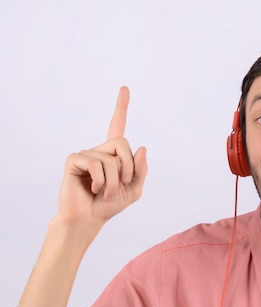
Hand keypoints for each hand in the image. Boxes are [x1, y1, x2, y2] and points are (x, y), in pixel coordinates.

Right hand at [56, 86, 147, 226]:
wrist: (89, 218)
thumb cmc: (109, 204)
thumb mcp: (135, 189)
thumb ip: (141, 170)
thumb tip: (141, 147)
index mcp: (113, 154)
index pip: (118, 126)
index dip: (121, 107)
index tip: (125, 88)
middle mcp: (99, 149)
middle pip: (123, 143)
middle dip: (128, 167)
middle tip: (123, 184)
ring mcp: (86, 153)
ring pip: (112, 159)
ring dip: (115, 181)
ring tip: (105, 193)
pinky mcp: (74, 160)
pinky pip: (96, 164)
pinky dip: (101, 181)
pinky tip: (93, 188)